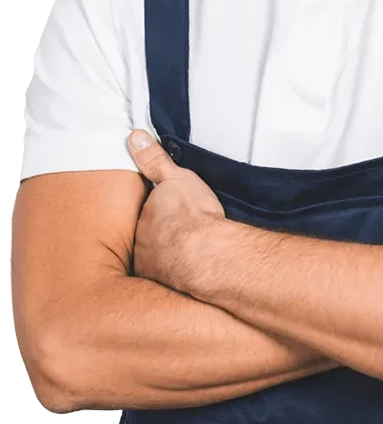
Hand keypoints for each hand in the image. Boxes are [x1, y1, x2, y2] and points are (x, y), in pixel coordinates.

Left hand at [128, 130, 225, 292]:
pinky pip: (169, 279)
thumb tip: (135, 137)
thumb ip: (154, 160)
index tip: (172, 215)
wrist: (207, 255)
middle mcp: (140, 244)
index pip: (146, 213)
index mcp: (143, 218)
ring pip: (157, 260)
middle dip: (160, 238)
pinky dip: (178, 276)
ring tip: (188, 256)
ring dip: (168, 258)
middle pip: (148, 238)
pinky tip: (192, 274)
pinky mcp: (165, 286)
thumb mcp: (176, 178)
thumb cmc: (194, 217)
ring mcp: (151, 267)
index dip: (159, 214)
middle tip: (180, 237)